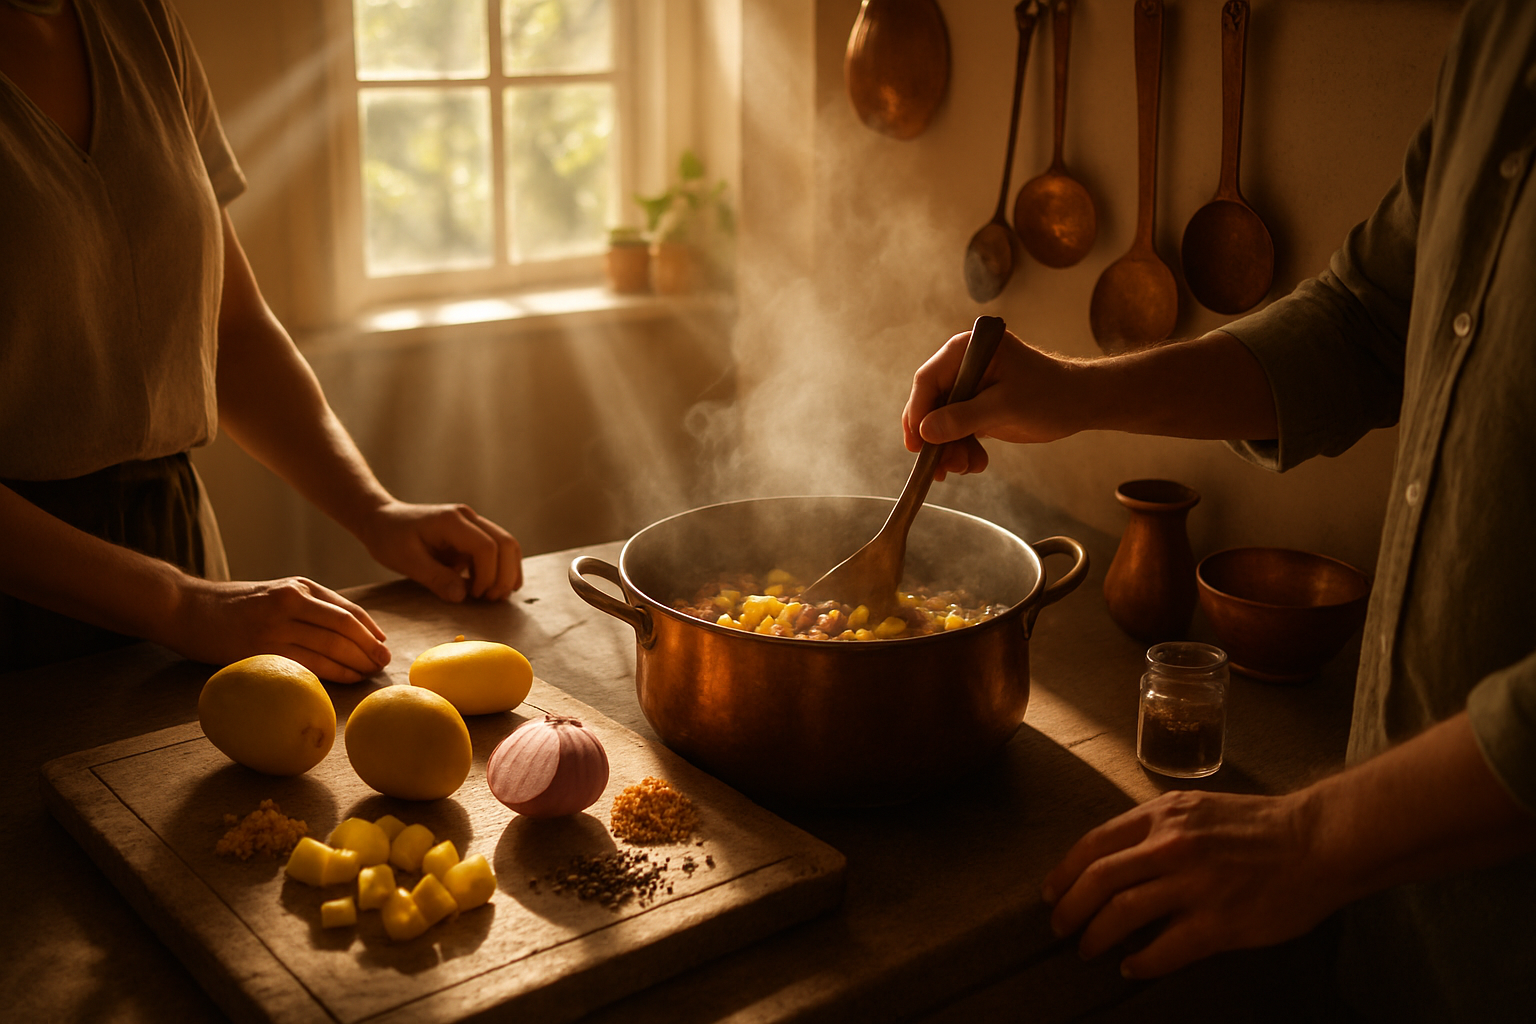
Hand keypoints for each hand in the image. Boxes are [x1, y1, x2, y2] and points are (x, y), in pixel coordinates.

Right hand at [167, 577, 390, 682]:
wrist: (186, 607)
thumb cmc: (234, 605)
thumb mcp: (276, 592)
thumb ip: (309, 606)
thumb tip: (349, 630)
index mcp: (299, 587)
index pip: (347, 610)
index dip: (370, 629)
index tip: (383, 644)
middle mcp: (291, 602)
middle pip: (344, 627)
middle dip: (369, 647)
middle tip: (384, 663)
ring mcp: (276, 626)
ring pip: (330, 647)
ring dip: (356, 663)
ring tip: (370, 673)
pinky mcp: (261, 650)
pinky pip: (308, 664)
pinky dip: (333, 673)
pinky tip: (346, 679)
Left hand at [359, 501, 521, 602]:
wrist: (382, 520)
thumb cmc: (389, 538)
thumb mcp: (407, 562)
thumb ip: (436, 578)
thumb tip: (462, 597)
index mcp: (451, 521)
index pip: (486, 547)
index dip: (488, 575)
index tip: (475, 595)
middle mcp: (468, 518)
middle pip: (506, 543)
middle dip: (505, 575)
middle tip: (491, 600)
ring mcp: (473, 524)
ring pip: (508, 546)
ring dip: (507, 572)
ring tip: (493, 596)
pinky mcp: (472, 535)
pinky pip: (497, 551)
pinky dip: (498, 570)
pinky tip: (487, 588)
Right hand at [901, 329, 1084, 478]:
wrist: (1081, 404)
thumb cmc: (1051, 393)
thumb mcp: (1006, 406)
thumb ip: (964, 417)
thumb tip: (926, 431)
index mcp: (969, 351)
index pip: (928, 380)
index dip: (917, 412)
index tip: (916, 443)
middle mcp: (964, 366)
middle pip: (931, 404)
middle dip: (936, 438)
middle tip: (941, 466)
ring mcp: (970, 388)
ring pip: (942, 423)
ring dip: (949, 449)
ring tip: (964, 467)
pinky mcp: (977, 407)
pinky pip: (957, 431)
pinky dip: (962, 450)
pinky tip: (975, 463)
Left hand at [1039, 789, 1341, 978]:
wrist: (1317, 840)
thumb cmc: (1259, 825)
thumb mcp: (1196, 809)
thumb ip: (1157, 828)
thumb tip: (1119, 856)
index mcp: (1162, 815)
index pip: (1094, 844)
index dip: (1065, 872)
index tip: (1051, 892)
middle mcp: (1170, 846)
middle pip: (1098, 880)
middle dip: (1070, 909)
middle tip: (1060, 928)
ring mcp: (1194, 885)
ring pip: (1121, 914)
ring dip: (1096, 936)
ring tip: (1087, 949)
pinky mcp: (1218, 922)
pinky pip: (1163, 950)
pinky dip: (1140, 963)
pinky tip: (1132, 968)